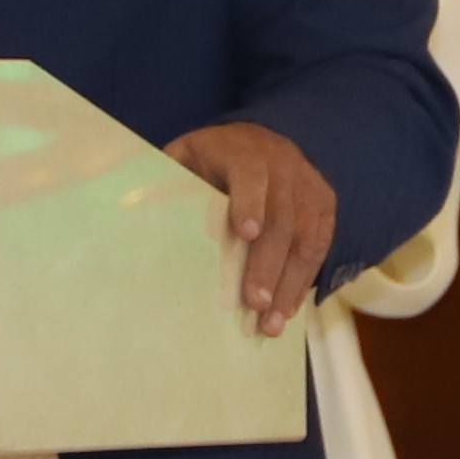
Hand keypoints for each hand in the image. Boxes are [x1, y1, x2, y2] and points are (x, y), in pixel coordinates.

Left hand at [169, 119, 337, 333]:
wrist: (261, 136)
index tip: (245, 233)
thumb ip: (169, 180)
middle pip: (281, 216)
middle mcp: (282, 164)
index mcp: (242, 150)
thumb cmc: (210, 159)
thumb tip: (134, 214)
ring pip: (307, 236)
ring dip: (290, 282)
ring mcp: (308, 184)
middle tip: (254, 304)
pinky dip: (306, 279)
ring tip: (273, 321)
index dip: (249, 201)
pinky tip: (289, 308)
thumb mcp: (184, 157)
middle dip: (268, 263)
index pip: (250, 173)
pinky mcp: (325, 203)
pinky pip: (321, 244)